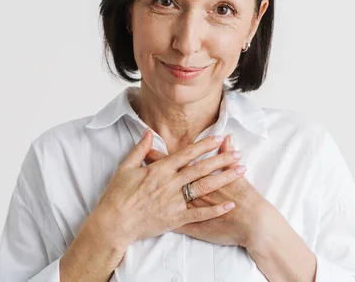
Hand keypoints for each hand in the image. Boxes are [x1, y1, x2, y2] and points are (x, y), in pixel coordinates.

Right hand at [90, 130, 246, 248]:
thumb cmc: (117, 195)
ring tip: (240, 171)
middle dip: (222, 160)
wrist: (114, 222)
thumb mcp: (125, 167)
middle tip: (238, 153)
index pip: (187, 154)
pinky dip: (215, 209)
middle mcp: (170, 183)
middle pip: (201, 168)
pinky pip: (199, 213)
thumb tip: (148, 132)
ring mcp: (174, 201)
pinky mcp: (176, 219)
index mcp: (159, 170)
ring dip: (224, 178)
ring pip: (204, 187)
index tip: (219, 138)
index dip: (204, 145)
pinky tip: (230, 204)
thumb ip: (140, 149)